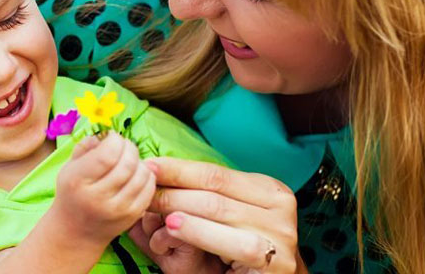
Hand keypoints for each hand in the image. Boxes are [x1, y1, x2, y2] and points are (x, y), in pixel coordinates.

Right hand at [51, 132, 156, 243]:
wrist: (76, 231)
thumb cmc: (73, 193)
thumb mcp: (70, 167)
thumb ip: (85, 146)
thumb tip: (105, 133)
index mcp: (78, 181)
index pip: (107, 154)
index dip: (115, 140)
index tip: (112, 138)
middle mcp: (98, 197)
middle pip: (127, 163)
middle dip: (129, 148)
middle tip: (124, 146)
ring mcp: (118, 209)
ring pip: (142, 174)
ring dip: (139, 161)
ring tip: (129, 161)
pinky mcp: (132, 215)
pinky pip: (149, 187)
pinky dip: (146, 175)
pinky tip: (135, 174)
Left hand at [145, 157, 304, 272]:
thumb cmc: (243, 254)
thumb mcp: (230, 219)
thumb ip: (206, 198)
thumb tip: (160, 173)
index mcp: (269, 189)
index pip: (216, 173)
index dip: (179, 169)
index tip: (149, 165)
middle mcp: (280, 206)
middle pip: (214, 190)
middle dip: (173, 187)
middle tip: (143, 189)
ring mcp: (281, 233)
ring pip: (220, 210)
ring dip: (180, 205)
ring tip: (152, 204)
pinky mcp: (276, 260)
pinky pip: (233, 242)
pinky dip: (200, 231)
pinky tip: (173, 226)